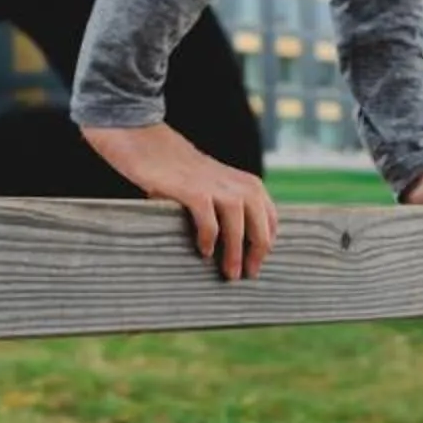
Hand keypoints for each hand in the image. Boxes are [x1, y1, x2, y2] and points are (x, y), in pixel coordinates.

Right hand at [81, 122, 277, 280]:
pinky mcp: (193, 191)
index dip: (266, 245)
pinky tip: (203, 251)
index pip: (271, 220)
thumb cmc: (184, 176)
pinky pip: (209, 221)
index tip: (257, 264)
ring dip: (235, 252)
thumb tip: (242, 248)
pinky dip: (209, 238)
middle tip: (248, 274)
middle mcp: (238, 185)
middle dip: (256, 253)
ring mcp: (216, 187)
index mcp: (249, 184)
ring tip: (230, 272)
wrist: (151, 148)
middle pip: (260, 226)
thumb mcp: (217, 186)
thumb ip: (231, 207)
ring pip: (237, 225)